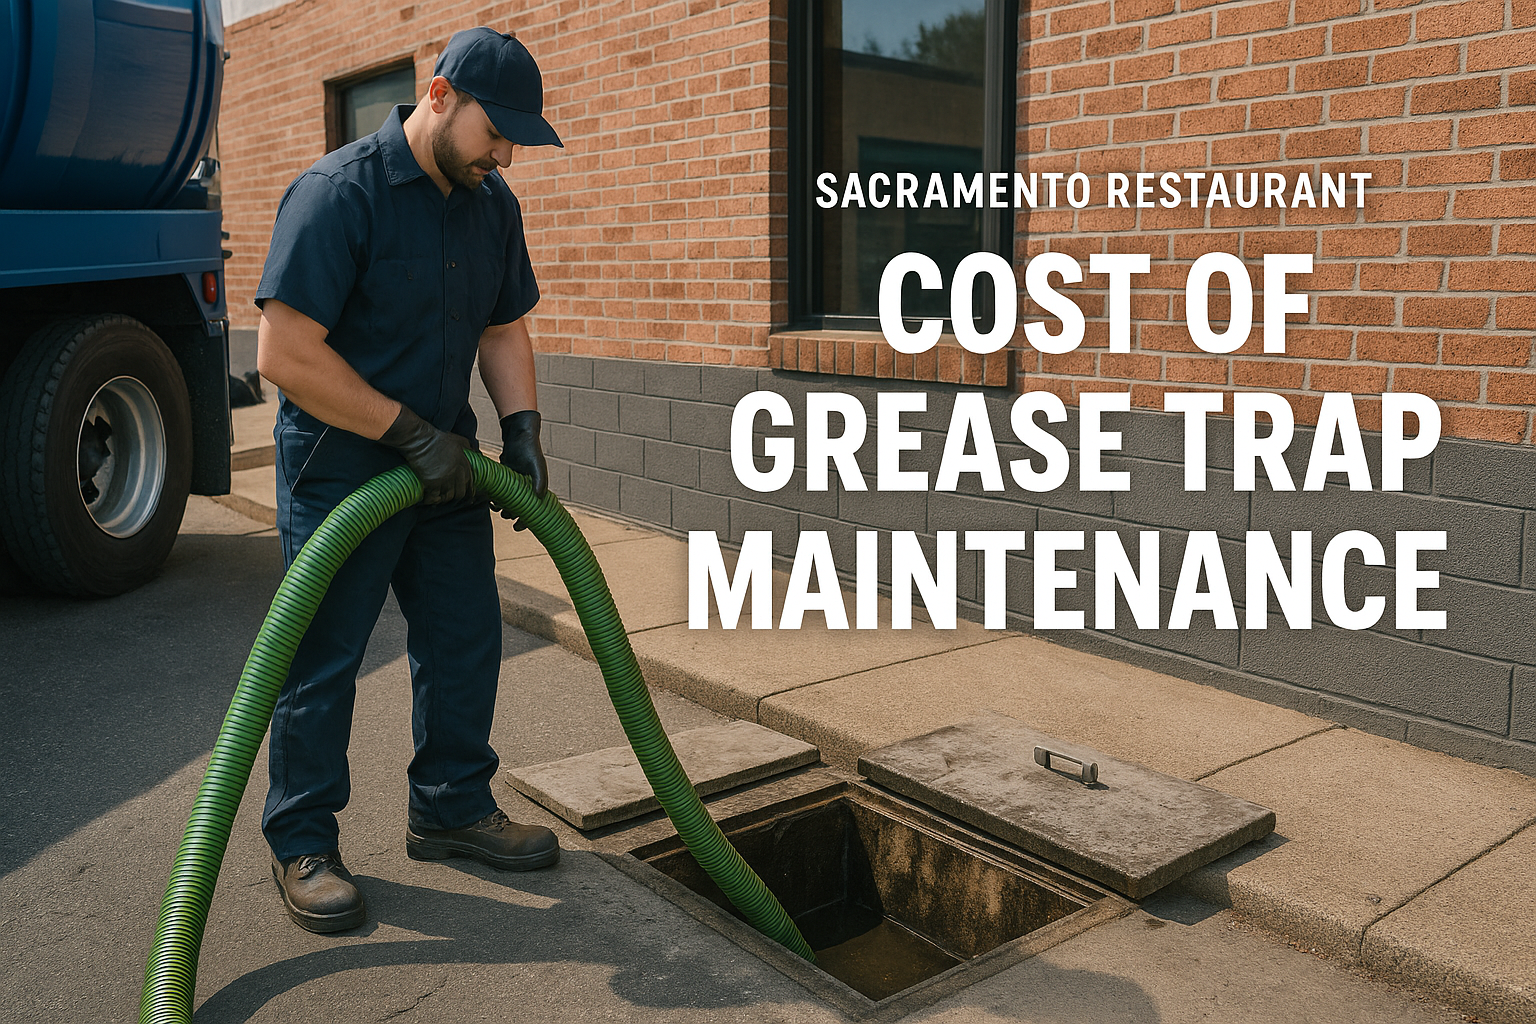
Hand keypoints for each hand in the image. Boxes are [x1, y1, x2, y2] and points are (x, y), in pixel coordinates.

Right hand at [378, 405, 474, 504]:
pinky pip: (434, 497)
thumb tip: (475, 451)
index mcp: (463, 462)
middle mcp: (456, 472)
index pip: (470, 481)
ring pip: (449, 496)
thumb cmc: (435, 437)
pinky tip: (427, 500)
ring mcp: (445, 478)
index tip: (469, 496)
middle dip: (456, 496)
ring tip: (438, 499)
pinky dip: (431, 500)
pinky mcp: (432, 482)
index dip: (469, 490)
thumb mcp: (456, 439)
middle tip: (451, 499)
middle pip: (461, 492)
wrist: (419, 439)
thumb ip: (467, 445)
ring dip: (443, 499)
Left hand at [493, 409, 546, 529]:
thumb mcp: (537, 466)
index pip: (534, 511)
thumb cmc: (531, 450)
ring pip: (509, 502)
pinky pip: (501, 493)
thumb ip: (540, 481)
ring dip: (502, 507)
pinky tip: (490, 498)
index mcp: (537, 488)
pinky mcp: (507, 478)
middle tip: (504, 514)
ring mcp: (516, 484)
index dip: (526, 522)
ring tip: (495, 507)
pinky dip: (496, 497)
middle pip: (519, 509)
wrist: (519, 435)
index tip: (517, 528)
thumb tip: (539, 496)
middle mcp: (528, 488)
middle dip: (511, 515)